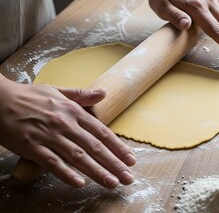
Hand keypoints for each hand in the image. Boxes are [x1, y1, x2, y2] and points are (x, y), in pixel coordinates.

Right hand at [0, 77, 135, 188]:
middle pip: (94, 147)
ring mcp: (48, 136)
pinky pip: (52, 163)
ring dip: (97, 171)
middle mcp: (64, 124)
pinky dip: (66, 174)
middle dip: (114, 163)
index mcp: (73, 111)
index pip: (101, 132)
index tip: (130, 159)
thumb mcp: (59, 91)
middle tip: (128, 177)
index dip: (118, 147)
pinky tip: (80, 183)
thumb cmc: (31, 96)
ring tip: (112, 182)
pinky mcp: (31, 147)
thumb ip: (82, 95)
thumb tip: (103, 93)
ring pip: (78, 157)